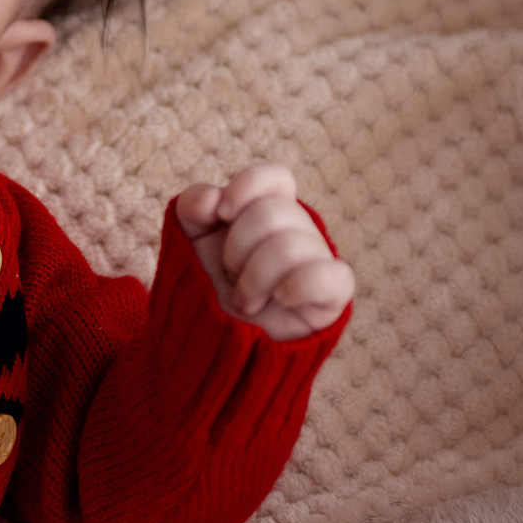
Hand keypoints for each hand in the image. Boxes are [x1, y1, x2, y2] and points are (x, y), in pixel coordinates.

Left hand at [174, 161, 354, 340]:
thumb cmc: (207, 288)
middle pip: (274, 212)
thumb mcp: (188, 241)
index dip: (248, 187)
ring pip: (292, 246)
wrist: (211, 345)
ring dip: (254, 279)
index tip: (221, 212)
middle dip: (237, 248)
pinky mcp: (332, 298)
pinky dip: (300, 285)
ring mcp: (317, 263)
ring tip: (245, 302)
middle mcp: (298, 232)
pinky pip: (334, 277)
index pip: (276, 177)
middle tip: (230, 276)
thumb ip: (192, 207)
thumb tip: (213, 199)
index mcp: (268, 211)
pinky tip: (280, 299)